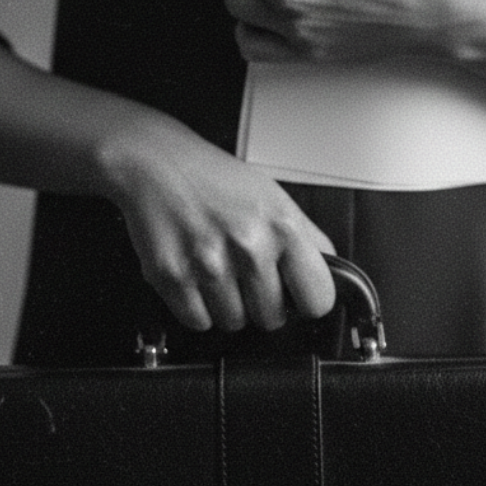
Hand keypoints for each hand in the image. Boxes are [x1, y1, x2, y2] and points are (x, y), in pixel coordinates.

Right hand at [103, 113, 335, 333]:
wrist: (154, 163)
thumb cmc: (214, 178)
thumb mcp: (273, 197)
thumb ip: (306, 238)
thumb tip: (330, 273)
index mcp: (282, 225)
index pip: (317, 299)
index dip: (306, 300)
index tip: (296, 295)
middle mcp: (248, 245)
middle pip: (272, 319)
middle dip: (261, 302)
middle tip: (245, 273)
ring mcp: (208, 264)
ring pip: (233, 323)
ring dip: (227, 305)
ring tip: (217, 268)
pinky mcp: (171, 277)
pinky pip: (198, 322)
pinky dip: (197, 308)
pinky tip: (195, 275)